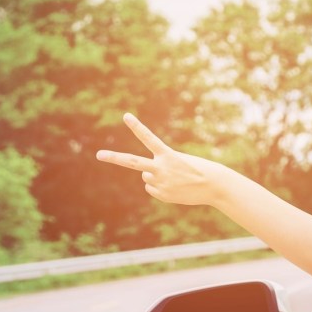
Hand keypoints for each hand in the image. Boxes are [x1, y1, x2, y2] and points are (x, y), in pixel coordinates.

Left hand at [95, 113, 222, 205]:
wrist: (212, 185)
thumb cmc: (198, 169)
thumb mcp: (178, 161)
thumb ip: (159, 166)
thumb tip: (144, 179)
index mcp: (168, 155)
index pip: (149, 138)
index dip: (137, 127)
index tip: (126, 116)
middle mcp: (160, 168)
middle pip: (132, 162)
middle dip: (114, 158)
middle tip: (99, 155)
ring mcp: (160, 182)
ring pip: (146, 177)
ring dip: (157, 177)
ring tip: (175, 179)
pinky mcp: (161, 194)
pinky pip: (152, 189)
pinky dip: (161, 188)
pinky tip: (175, 188)